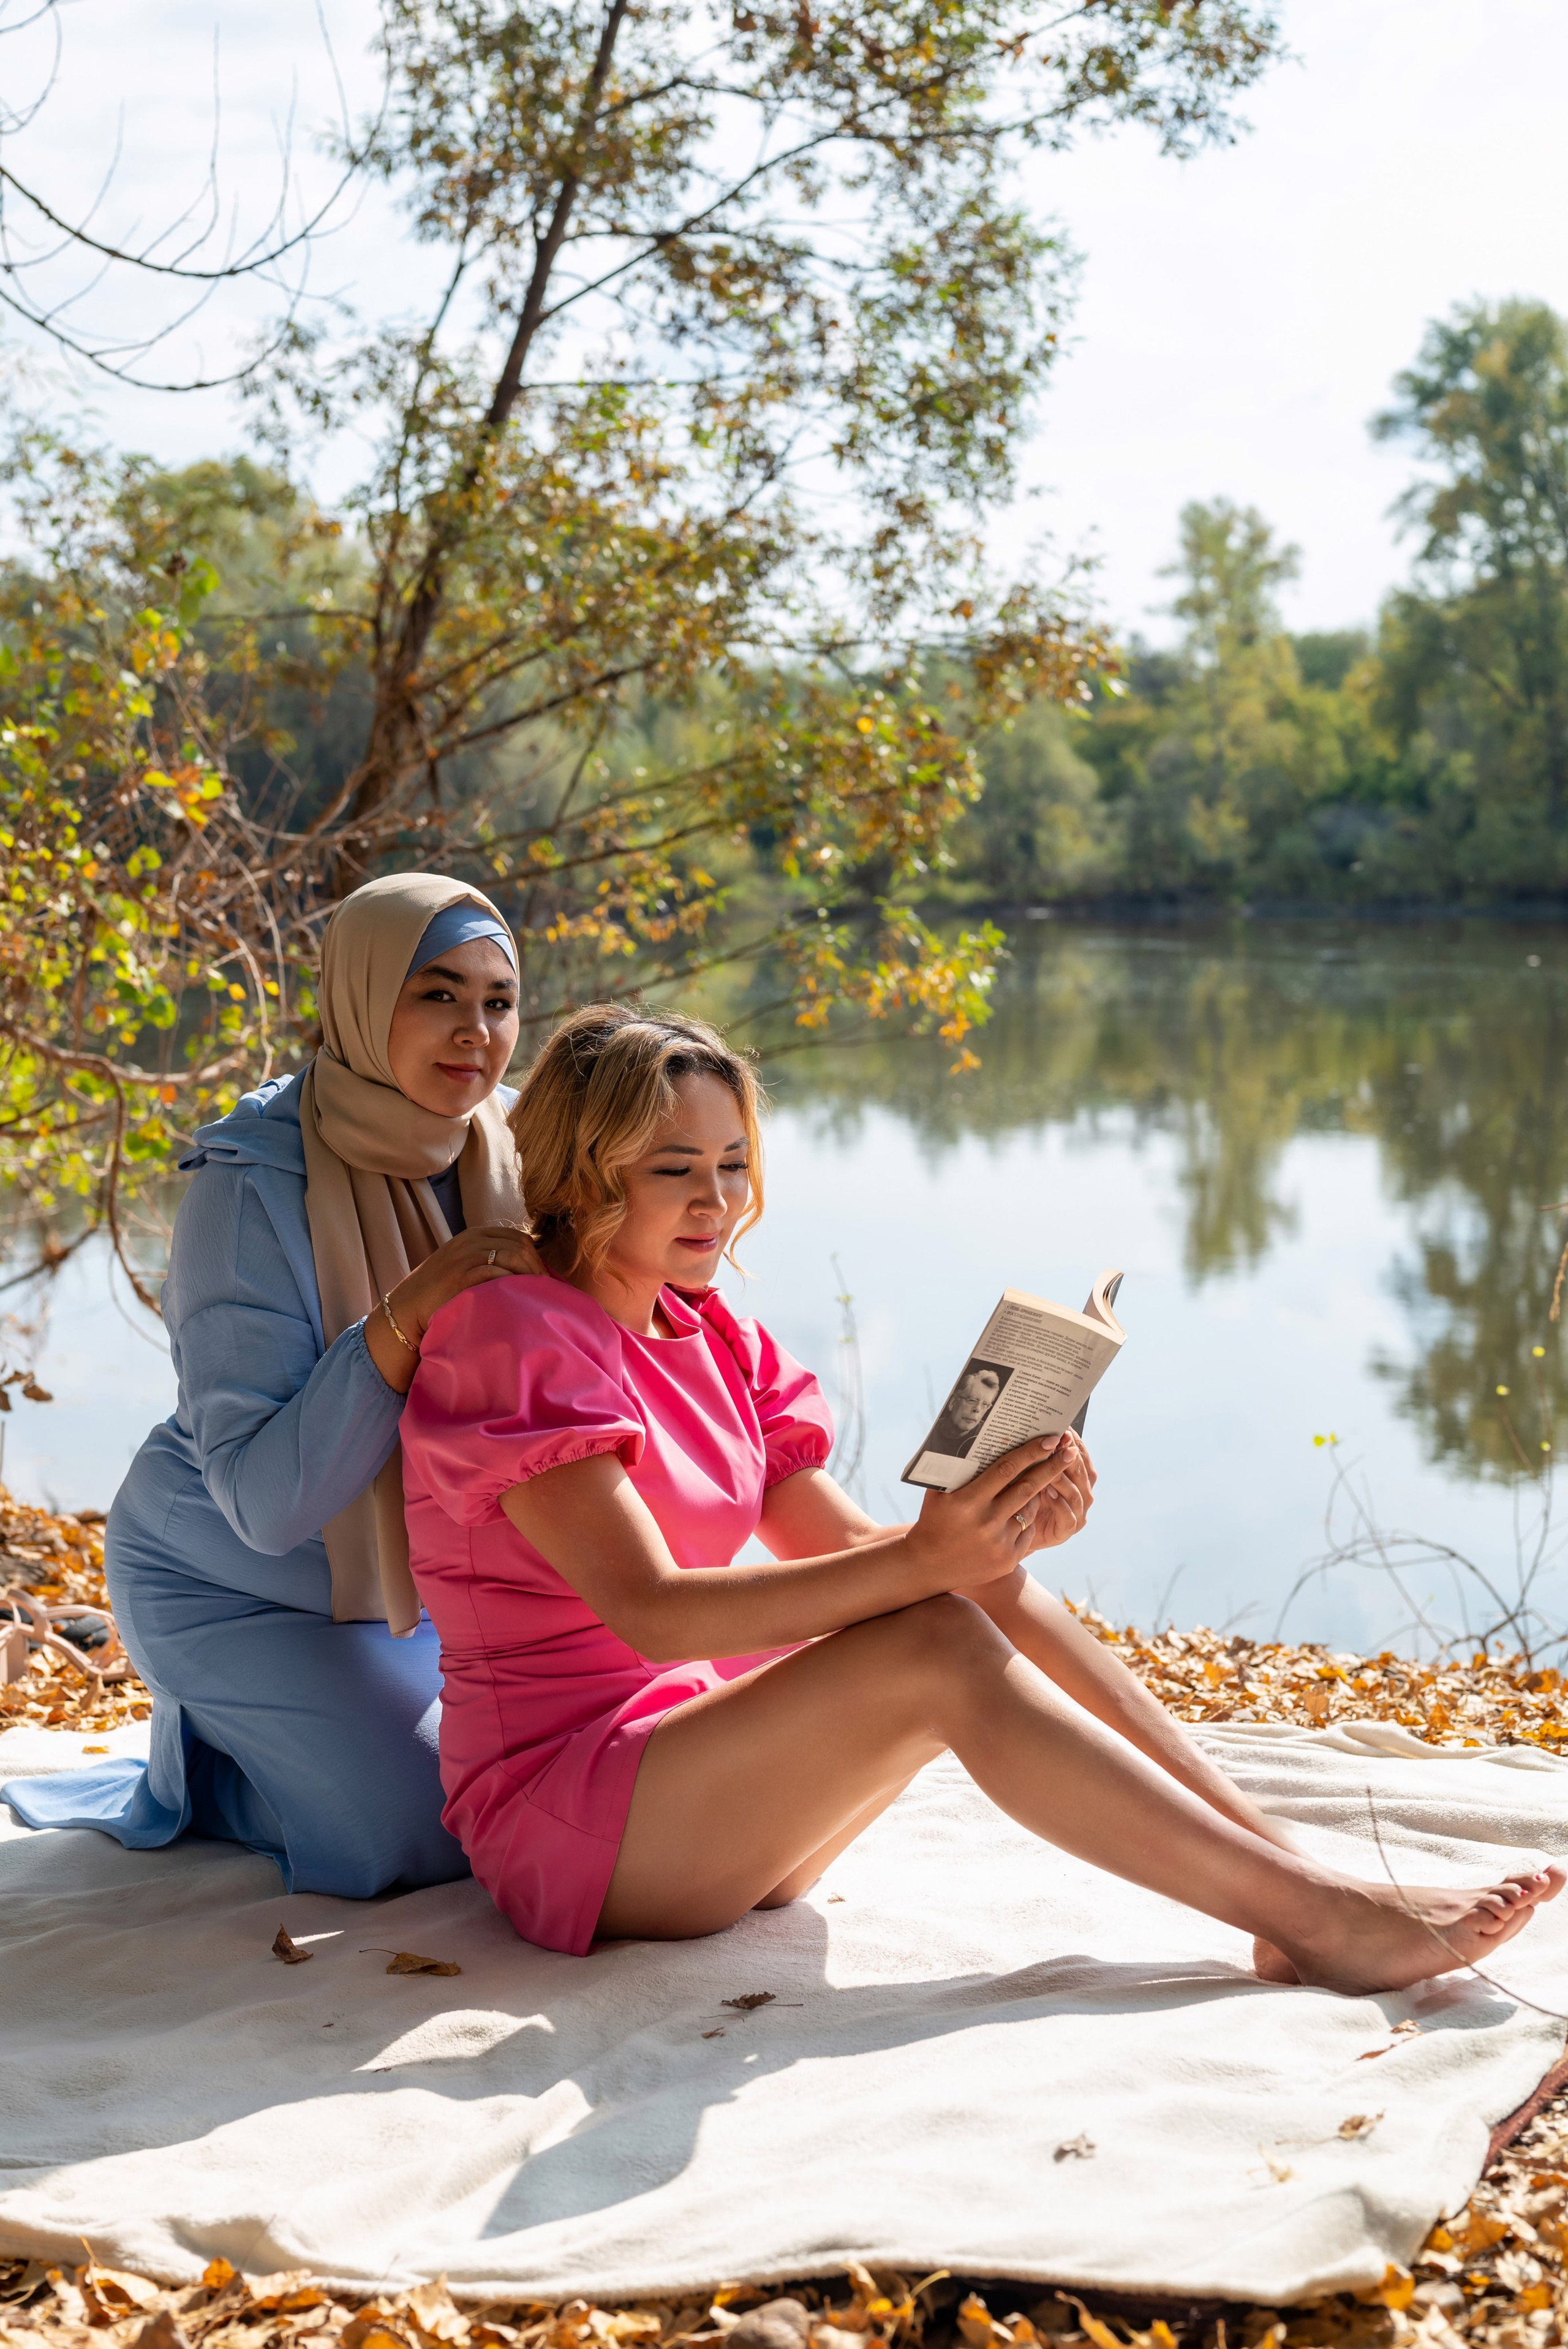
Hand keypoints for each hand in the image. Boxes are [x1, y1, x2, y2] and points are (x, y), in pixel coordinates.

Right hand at [366, 1223, 542, 1392]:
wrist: (408, 1309)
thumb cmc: (439, 1293)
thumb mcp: (463, 1265)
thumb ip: (488, 1259)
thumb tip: (525, 1269)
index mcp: (474, 1235)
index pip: (518, 1236)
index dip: (535, 1256)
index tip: (541, 1278)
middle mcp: (471, 1240)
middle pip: (520, 1245)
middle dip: (536, 1266)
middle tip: (544, 1289)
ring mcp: (466, 1256)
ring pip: (513, 1256)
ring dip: (529, 1276)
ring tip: (536, 1295)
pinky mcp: (462, 1275)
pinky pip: (498, 1272)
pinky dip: (513, 1284)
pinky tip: (518, 1298)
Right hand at [903, 1432, 1085, 1592]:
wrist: (929, 1565)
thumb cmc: (934, 1519)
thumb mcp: (939, 1492)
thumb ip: (959, 1469)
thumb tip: (982, 1439)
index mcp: (967, 1500)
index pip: (1006, 1470)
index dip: (1030, 1453)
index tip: (1050, 1439)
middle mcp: (986, 1521)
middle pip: (1028, 1488)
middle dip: (1052, 1467)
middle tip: (1069, 1451)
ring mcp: (1000, 1543)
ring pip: (1029, 1509)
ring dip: (1036, 1494)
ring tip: (1034, 1483)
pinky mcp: (1008, 1559)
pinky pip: (1026, 1530)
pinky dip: (1025, 1518)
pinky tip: (1016, 1514)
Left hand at [1018, 1430, 1095, 1554]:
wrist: (1013, 1532)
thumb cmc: (1022, 1497)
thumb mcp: (1028, 1473)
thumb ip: (1035, 1456)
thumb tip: (1029, 1428)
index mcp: (1076, 1475)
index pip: (1080, 1454)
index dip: (1073, 1440)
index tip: (1062, 1428)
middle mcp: (1082, 1493)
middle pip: (1082, 1471)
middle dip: (1069, 1456)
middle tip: (1057, 1443)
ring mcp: (1077, 1513)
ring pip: (1076, 1493)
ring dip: (1063, 1479)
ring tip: (1050, 1468)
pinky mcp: (1066, 1530)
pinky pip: (1068, 1516)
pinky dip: (1060, 1504)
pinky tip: (1049, 1493)